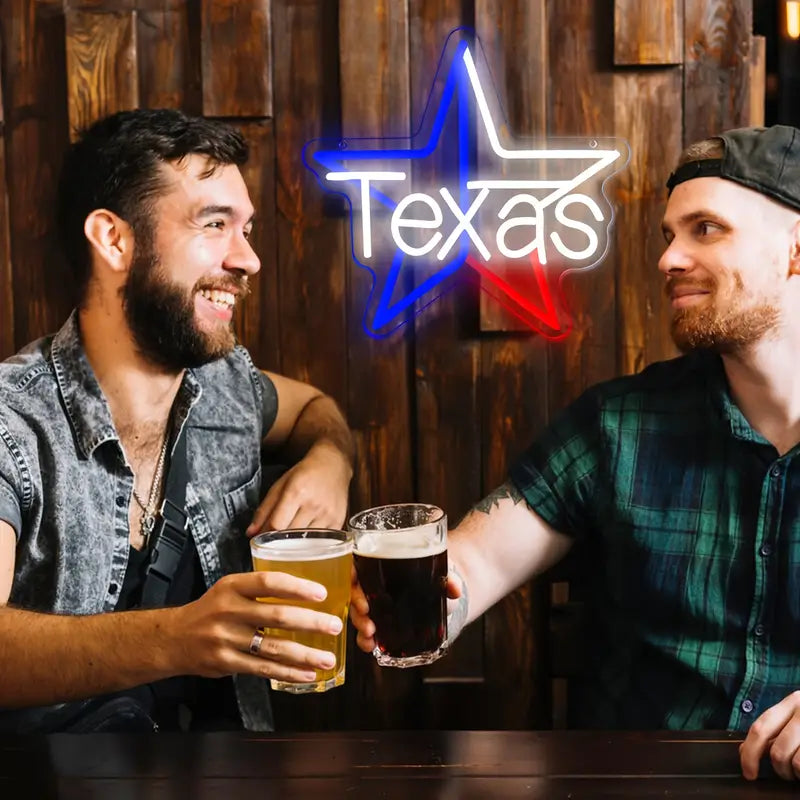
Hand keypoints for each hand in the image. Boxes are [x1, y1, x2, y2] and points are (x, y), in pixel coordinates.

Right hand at [169, 571, 343, 684]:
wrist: (173, 638)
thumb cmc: (210, 610)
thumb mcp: (228, 589)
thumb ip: (259, 591)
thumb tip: (304, 593)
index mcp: (232, 586)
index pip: (268, 582)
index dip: (297, 587)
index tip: (322, 594)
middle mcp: (229, 610)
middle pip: (276, 616)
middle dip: (310, 623)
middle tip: (335, 625)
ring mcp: (226, 639)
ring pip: (273, 647)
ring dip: (305, 654)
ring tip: (327, 658)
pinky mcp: (226, 663)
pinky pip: (263, 668)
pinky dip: (287, 672)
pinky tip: (306, 673)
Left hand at [247, 443, 350, 534]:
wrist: (334, 464)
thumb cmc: (305, 473)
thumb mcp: (281, 484)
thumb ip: (264, 509)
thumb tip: (251, 533)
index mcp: (296, 492)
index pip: (277, 524)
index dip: (266, 535)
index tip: (262, 538)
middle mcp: (313, 504)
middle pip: (290, 536)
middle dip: (279, 540)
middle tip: (275, 538)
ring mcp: (328, 514)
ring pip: (305, 542)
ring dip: (295, 544)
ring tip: (291, 536)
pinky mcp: (338, 521)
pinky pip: (320, 542)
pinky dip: (310, 542)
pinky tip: (307, 535)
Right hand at [349, 567, 463, 653]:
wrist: (444, 598)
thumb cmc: (437, 579)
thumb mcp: (444, 574)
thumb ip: (450, 580)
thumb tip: (455, 589)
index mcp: (383, 566)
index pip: (358, 564)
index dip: (351, 573)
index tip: (355, 581)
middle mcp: (374, 585)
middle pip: (355, 591)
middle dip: (357, 604)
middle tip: (366, 613)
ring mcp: (376, 606)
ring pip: (358, 613)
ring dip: (360, 624)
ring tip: (370, 633)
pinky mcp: (381, 625)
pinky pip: (366, 633)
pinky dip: (365, 640)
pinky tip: (370, 645)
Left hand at [740, 691, 799, 779]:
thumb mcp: (798, 716)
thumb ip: (775, 729)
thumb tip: (746, 750)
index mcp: (794, 702)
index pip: (761, 728)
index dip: (750, 754)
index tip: (749, 773)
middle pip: (778, 752)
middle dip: (780, 770)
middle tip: (788, 774)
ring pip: (798, 764)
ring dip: (797, 774)